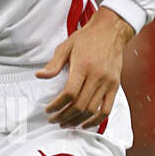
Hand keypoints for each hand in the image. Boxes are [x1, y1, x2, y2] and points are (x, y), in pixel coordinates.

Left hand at [36, 7, 134, 128]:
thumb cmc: (87, 38)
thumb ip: (53, 64)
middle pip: (80, 105)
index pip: (69, 93)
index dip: (57, 105)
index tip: (48, 110)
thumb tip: (39, 76)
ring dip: (77, 121)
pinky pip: (106, 109)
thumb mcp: (66, 46)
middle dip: (64, 116)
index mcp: (83, 66)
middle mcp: (97, 76)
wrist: (111, 31)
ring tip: (66, 123)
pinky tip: (85, 124)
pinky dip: (95, 121)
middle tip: (54, 120)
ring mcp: (108, 82)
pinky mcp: (115, 86)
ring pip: (92, 110)